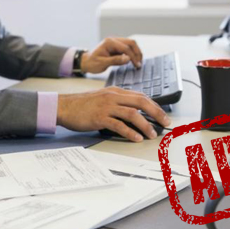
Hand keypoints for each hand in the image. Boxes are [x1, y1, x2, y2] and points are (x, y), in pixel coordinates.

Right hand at [56, 87, 170, 140]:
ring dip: (145, 125)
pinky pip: (118, 125)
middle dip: (156, 113)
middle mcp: (113, 96)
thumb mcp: (103, 97)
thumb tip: (134, 112)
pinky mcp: (99, 117)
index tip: (162, 115)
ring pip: (132, 113)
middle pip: (141, 102)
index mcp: (115, 91)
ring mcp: (106, 106)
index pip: (141, 96)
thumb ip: (117, 102)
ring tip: (152, 134)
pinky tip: (136, 138)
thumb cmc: (82, 104)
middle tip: (165, 122)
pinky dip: (130, 132)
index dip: (154, 105)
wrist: (64, 106)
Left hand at [81, 37, 143, 73]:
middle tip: (139, 64)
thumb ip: (115, 60)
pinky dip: (132, 54)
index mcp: (109, 42)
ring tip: (138, 63)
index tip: (137, 65)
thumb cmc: (92, 63)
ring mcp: (116, 43)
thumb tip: (128, 59)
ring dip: (136, 53)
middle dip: (137, 53)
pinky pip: (128, 48)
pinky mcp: (117, 47)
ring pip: (131, 44)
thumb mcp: (102, 63)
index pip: (125, 48)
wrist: (86, 62)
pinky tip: (134, 61)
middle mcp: (113, 40)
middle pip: (131, 43)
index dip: (133, 57)